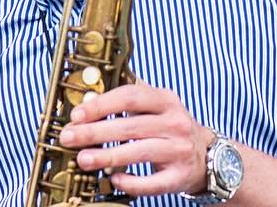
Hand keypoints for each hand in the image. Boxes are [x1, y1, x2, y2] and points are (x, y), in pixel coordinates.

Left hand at [57, 82, 214, 197]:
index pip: (130, 97)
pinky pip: (151, 183)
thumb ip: (130, 97)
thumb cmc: (171, 127)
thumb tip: (91, 93)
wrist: (207, 156)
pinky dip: (131, 182)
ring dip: (107, 156)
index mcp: (166, 100)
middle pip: (130, 126)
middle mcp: (175, 123)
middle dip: (95, 132)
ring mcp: (179, 151)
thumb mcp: (158, 105)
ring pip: (138, 153)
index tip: (77, 114)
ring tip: (82, 159)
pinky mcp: (179, 177)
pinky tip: (113, 179)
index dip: (101, 105)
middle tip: (68, 137)